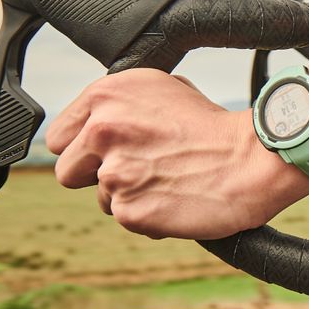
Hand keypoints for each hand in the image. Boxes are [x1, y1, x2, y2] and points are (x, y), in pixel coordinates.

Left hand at [46, 69, 308, 239]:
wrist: (251, 159)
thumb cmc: (210, 124)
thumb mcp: (158, 89)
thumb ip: (114, 105)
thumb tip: (86, 121)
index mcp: (104, 96)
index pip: (57, 137)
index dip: (80, 149)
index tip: (100, 154)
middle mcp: (102, 130)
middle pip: (66, 172)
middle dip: (94, 176)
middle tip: (135, 170)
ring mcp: (113, 173)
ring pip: (99, 198)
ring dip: (125, 195)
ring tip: (164, 180)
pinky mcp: (129, 210)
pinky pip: (125, 218)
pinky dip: (146, 215)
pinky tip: (172, 199)